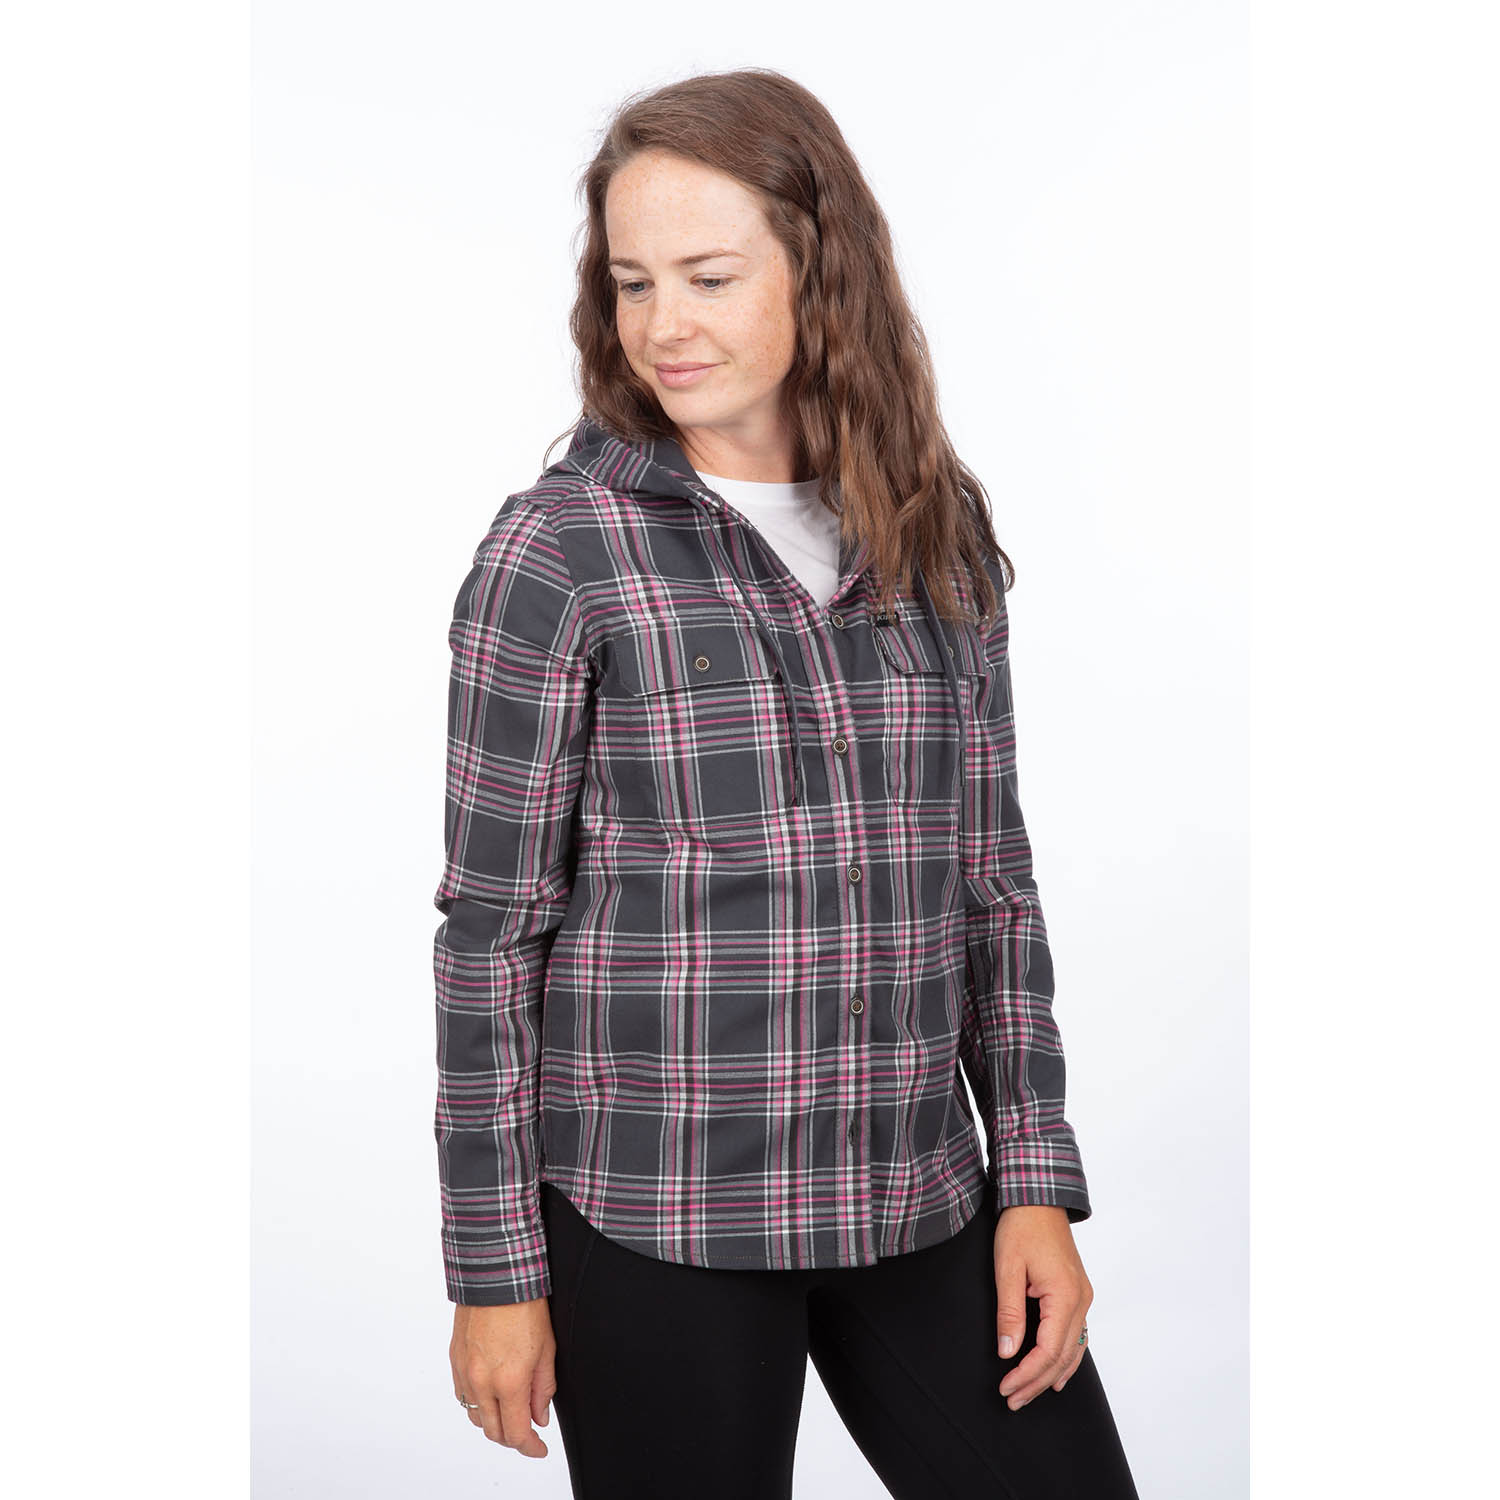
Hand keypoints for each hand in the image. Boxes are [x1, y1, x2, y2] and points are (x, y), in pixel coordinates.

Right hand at [450, 1298, 557, 1457]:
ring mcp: (465, 1372)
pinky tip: (491, 1393)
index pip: (517, 1433)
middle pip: (493, 1431)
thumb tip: (539, 1416)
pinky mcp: (455, 1360)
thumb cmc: (524, 1306)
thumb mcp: (546, 1349)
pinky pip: (463, 1395)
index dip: (530, 1447)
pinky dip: (478, 1403)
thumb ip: (543, 1389)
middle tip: (528, 1432)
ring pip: (475, 1416)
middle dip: (512, 1438)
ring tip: (511, 1412)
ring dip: (493, 1422)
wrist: (496, 1276)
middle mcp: (482, 1382)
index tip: (539, 1448)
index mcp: (508, 1382)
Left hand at [992, 1205, 1092, 1410]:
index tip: (1006, 1387)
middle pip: (1063, 1356)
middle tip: (1012, 1400)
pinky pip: (1076, 1335)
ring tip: (1029, 1394)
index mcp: (1065, 1295)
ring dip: (1050, 1374)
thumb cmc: (1021, 1226)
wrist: (1038, 1197)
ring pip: (1073, 1350)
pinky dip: (1065, 1358)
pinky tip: (1055, 1372)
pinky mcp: (1078, 1293)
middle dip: (1036, 1382)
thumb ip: (1009, 1312)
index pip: (1049, 1350)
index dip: (1027, 1374)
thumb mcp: (1007, 1268)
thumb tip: (1008, 1352)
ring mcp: (1083, 1297)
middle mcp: (1081, 1300)